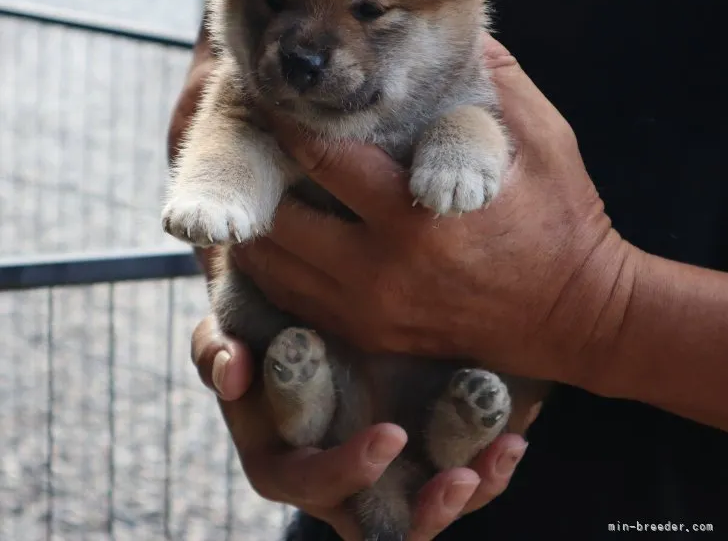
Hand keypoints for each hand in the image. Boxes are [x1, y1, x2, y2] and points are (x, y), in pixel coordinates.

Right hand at [191, 314, 528, 540]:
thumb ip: (216, 349)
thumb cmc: (255, 322)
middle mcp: (335, 474)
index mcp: (284, 457)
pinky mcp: (414, 445)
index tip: (388, 437)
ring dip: (466, 494)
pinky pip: (452, 470)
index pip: (311, 485)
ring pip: (424, 507)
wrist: (293, 306)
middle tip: (460, 479)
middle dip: (423, 512)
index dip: (347, 474)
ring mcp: (379, 465)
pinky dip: (485, 462)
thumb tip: (234, 370)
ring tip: (500, 458)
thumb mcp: (225, 329)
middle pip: (378, 522)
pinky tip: (511, 435)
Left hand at [233, 34, 634, 385]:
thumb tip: (460, 28)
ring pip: (273, 265)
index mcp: (417, 213)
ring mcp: (369, 310)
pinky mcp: (370, 335)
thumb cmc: (563, 222)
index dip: (286, 119)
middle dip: (258, 170)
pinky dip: (274, 265)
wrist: (578, 318)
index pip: (321, 156)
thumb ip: (496, 81)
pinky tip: (276, 234)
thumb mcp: (544, 140)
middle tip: (249, 138)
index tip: (270, 94)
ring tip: (256, 182)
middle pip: (280, 215)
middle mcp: (381, 269)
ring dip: (257, 220)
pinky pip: (293, 299)